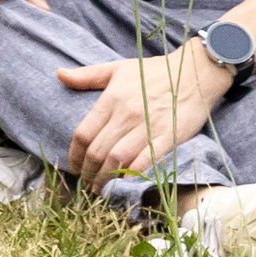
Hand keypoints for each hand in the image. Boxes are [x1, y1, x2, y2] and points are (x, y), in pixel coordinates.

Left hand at [58, 36, 232, 182]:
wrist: (196, 71)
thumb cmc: (154, 71)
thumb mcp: (119, 68)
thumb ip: (88, 75)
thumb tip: (59, 74)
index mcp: (113, 97)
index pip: (84, 133)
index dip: (74, 155)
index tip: (74, 166)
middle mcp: (128, 113)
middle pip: (97, 151)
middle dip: (87, 173)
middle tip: (86, 183)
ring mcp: (148, 126)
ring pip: (117, 160)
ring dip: (105, 179)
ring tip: (100, 189)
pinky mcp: (169, 137)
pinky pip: (145, 162)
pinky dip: (131, 176)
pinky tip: (124, 183)